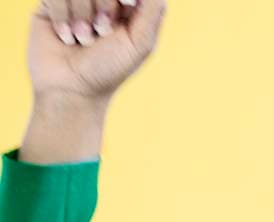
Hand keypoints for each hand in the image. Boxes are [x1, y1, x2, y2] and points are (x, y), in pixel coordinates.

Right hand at [28, 0, 167, 103]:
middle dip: (104, 7)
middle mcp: (100, 0)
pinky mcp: (50, 5)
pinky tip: (66, 38)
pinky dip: (62, 18)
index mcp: (126, 7)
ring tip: (84, 40)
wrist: (71, 89)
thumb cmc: (110, 69)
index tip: (129, 4)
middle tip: (102, 32)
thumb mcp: (140, 42)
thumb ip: (153, 10)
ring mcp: (74, 1)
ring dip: (82, 17)